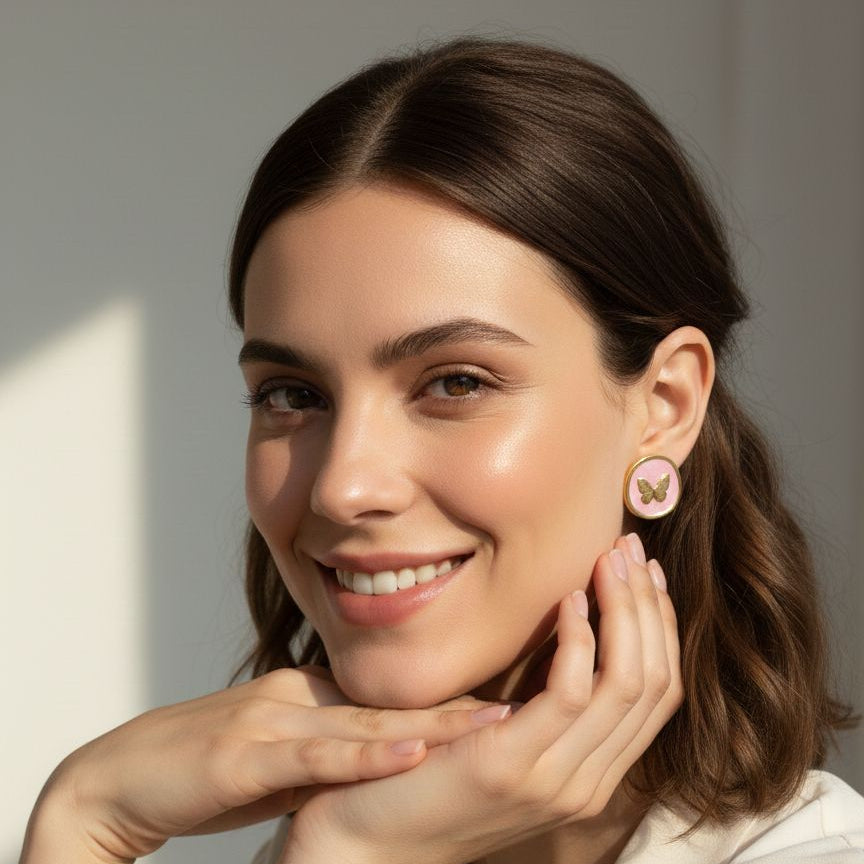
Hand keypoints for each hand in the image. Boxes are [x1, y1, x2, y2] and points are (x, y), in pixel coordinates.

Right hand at [31, 666, 509, 861]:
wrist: (121, 775)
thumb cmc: (205, 771)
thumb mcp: (283, 755)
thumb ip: (333, 747)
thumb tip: (391, 752)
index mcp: (315, 699)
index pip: (398, 702)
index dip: (460, 704)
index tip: (521, 705)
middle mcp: (304, 697)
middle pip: (397, 703)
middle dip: (469, 706)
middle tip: (533, 696)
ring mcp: (276, 719)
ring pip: (367, 721)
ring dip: (437, 723)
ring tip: (504, 721)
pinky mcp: (246, 752)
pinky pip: (315, 753)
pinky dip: (366, 754)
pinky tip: (412, 750)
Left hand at [281, 534, 682, 863]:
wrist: (368, 840)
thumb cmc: (430, 774)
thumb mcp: (504, 735)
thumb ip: (544, 700)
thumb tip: (573, 625)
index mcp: (591, 773)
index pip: (657, 692)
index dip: (658, 625)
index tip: (644, 570)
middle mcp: (587, 783)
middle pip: (652, 683)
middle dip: (648, 606)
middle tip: (632, 550)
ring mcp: (555, 781)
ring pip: (625, 683)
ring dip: (623, 610)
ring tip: (609, 559)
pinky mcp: (512, 765)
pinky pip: (571, 692)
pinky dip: (578, 638)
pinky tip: (567, 598)